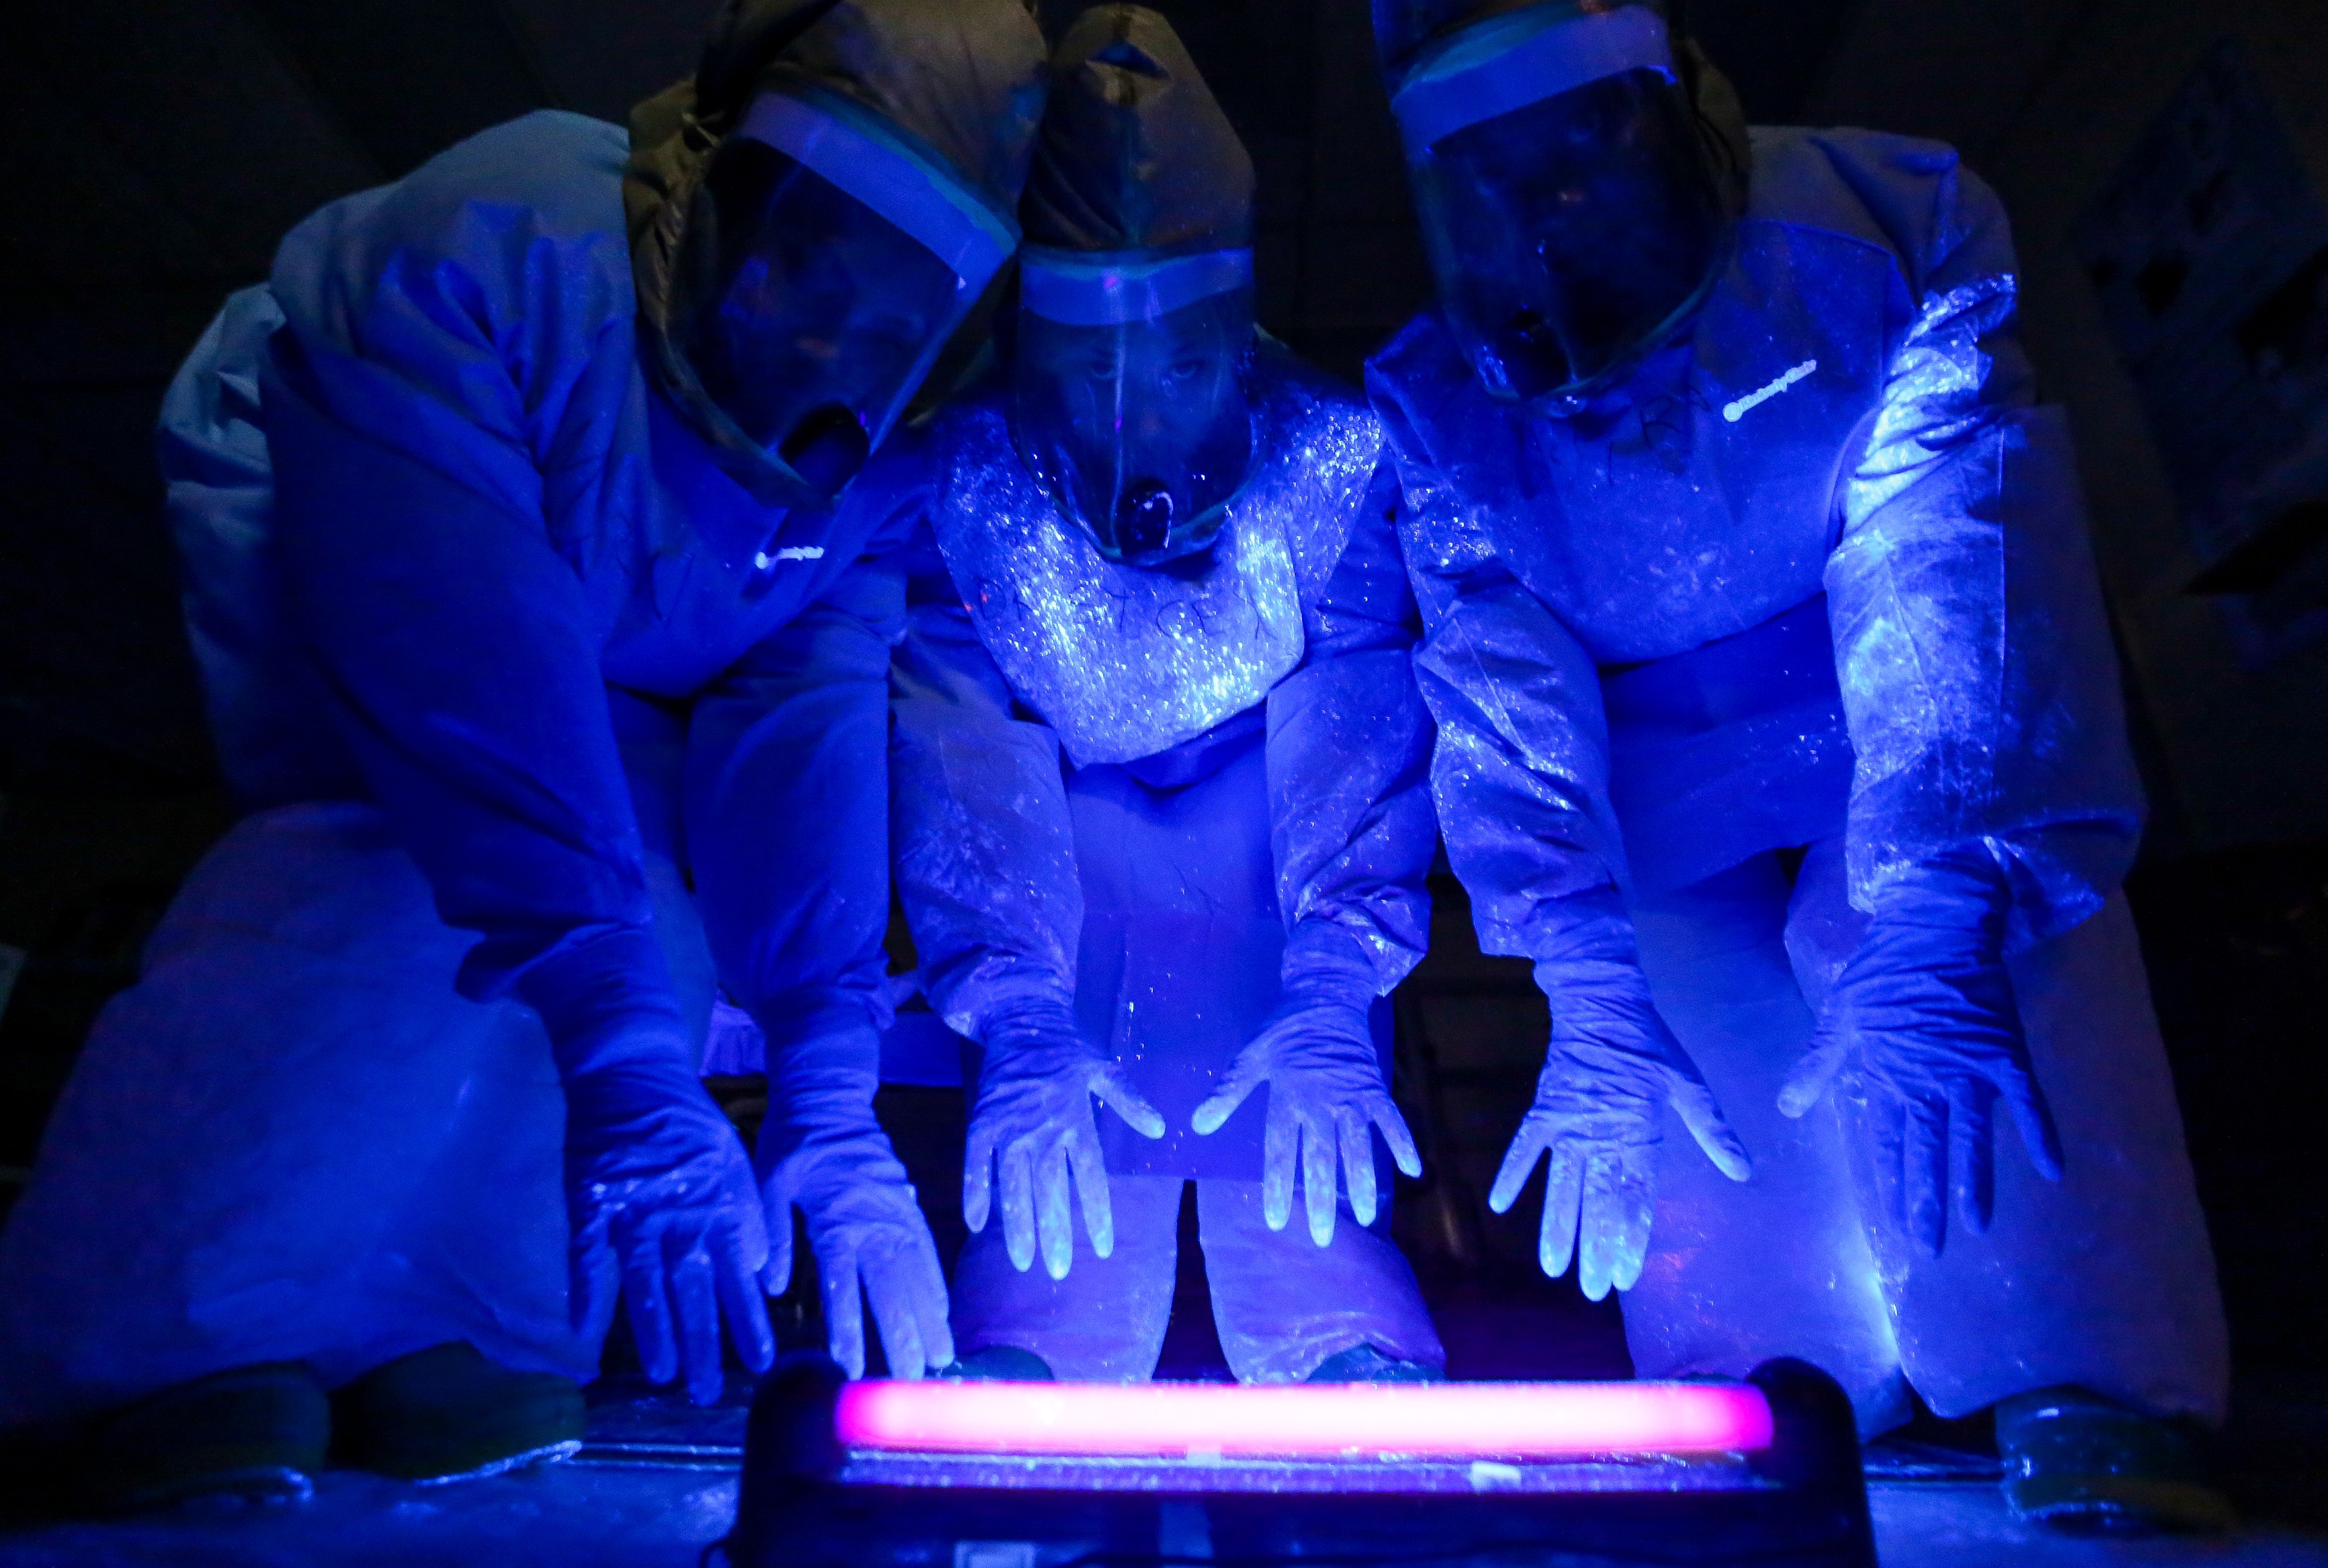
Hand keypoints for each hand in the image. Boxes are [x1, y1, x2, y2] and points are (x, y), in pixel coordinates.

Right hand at [563, 1045, 774, 1405]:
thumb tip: (757, 1272)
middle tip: (708, 1393)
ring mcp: (632, 1212)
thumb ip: (745, 1216)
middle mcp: (679, 1216)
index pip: (737, 1275)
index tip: (762, 1362)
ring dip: (653, 1331)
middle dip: (702, 1344)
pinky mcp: (591, 1203)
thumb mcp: (733, 1163)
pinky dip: (584, 1293)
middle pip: (692, 1291)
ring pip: (645, 1284)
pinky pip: (585, 1257)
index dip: (747, 1319)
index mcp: (719, 1206)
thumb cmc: (688, 1121)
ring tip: (661, 1375)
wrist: (634, 1072)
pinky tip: (583, 1332)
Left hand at [758, 1113, 952, 1379]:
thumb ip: (773, 1232)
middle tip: (914, 1379)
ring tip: (940, 1357)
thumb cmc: (792, 1139)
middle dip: (903, 1335)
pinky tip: (942, 1311)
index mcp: (836, 1217)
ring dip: (929, 1317)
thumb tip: (773, 1285)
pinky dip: (936, 1283)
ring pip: (918, 1273)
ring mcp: (897, 1213)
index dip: (849, 1328)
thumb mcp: (767, 1180)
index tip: (853, 1368)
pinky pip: (928, 1250)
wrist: (830, 1095)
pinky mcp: (908, 1205)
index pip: (844, 1285)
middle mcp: (874, 1220)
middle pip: (892, 1287)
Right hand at [964, 1001, 1163, 1279]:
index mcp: (1076, 1120)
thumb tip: (1160, 1131)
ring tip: (1023, 1262)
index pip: (1090, 1179)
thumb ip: (1130, 1102)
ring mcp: (1009, 1128)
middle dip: (1055, 1235)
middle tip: (1058, 1272)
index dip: (1097, 1217)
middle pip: (1050, 1193)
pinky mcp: (981, 1123)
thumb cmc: (1067, 1046)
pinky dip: (975, 1195)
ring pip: (1013, 1187)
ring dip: (1017, 1226)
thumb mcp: (1104, 1069)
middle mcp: (1043, 1130)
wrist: (1020, 1016)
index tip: (1103, 1249)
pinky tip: (976, 1225)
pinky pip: (975, 1166)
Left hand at [1192, 1000, 1420, 1245]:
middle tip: (1320, 1238)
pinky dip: (1403, 1143)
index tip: (1274, 1221)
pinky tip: (1412, 1172)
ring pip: (1359, 1145)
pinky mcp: (1375, 1086)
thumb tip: (1197, 1126)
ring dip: (1362, 1181)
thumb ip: (1228, 1094)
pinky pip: (1393, 1119)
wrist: (1325, 993)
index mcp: (1288, 1095)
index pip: (1280, 1150)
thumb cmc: (1284, 1029)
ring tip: (1365, 1217)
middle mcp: (1321, 1100)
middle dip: (1321, 1200)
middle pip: (1321, 1157)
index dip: (1277, 1186)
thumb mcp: (1251, 1057)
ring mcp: (1352, 1094)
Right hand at [1490, 960, 1750, 1300]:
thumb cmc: (1649, 1044)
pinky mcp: (1543, 1110)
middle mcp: (1601, 1137)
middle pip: (1596, 1204)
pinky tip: (1498, 1206)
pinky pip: (1524, 1149)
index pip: (1635, 1199)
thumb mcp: (1689, 1084)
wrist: (1602, 1003)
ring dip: (1555, 1229)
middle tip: (1592, 1291)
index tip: (1626, 1277)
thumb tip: (1744, 1172)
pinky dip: (1511, 1174)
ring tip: (1552, 1270)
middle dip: (1594, 1250)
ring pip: (1560, 1188)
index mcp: (1638, 1134)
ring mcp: (1567, 1126)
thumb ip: (1713, 1130)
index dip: (1630, 1240)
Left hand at [1778, 852, 2060, 1255]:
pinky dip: (2042, 1134)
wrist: (1935, 924)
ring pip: (1971, 1138)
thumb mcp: (1839, 1016)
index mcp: (1887, 1075)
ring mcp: (1970, 1071)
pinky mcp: (2006, 1053)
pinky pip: (2029, 1101)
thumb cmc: (1883, 969)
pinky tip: (2054, 1173)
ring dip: (1974, 1183)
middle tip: (1927, 1251)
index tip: (1891, 1228)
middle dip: (1927, 1202)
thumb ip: (1818, 1066)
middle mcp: (1928, 1082)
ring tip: (1976, 1228)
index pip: (1886, 1144)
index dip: (1890, 1185)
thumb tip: (1788, 1108)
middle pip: (1928, 1152)